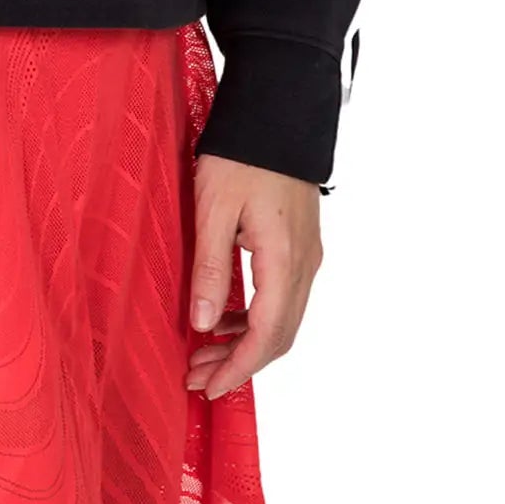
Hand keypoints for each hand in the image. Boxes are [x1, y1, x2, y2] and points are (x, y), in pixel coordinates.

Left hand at [185, 154, 322, 399]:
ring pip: (283, 319)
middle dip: (238, 363)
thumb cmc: (241, 155)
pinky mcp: (300, 244)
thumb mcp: (213, 209)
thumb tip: (204, 324)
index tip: (209, 389)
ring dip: (245, 342)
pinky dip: (255, 318)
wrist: (276, 114)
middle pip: (279, 336)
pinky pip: (283, 297)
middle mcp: (305, 265)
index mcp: (285, 260)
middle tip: (196, 378)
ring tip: (202, 353)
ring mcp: (307, 255)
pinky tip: (224, 317)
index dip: (238, 369)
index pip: (267, 336)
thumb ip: (211, 268)